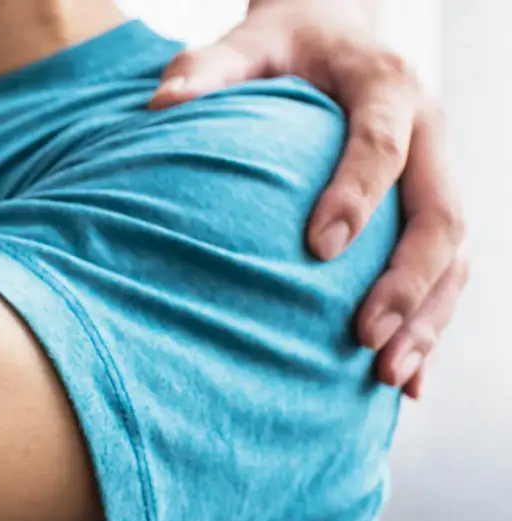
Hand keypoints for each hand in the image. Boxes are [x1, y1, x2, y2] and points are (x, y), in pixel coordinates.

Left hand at [151, 0, 466, 397]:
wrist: (337, 33)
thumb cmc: (284, 45)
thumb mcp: (249, 40)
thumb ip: (209, 67)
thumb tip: (161, 103)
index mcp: (387, 87)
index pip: (382, 143)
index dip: (357, 194)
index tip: (318, 248)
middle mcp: (430, 132)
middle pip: (440, 213)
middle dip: (408, 281)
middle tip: (364, 337)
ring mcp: (440, 174)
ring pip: (456, 255)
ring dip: (429, 320)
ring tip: (387, 377)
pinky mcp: (433, 209)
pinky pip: (448, 275)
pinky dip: (430, 330)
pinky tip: (407, 387)